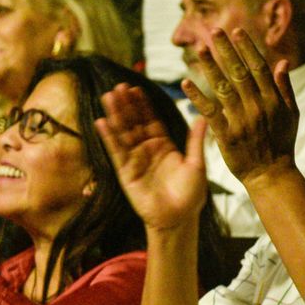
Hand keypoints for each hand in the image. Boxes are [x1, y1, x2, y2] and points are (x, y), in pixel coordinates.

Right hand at [97, 83, 208, 231]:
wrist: (179, 218)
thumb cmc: (190, 194)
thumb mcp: (197, 164)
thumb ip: (195, 141)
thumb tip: (203, 118)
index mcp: (164, 146)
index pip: (151, 120)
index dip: (143, 105)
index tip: (136, 89)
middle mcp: (147, 150)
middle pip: (133, 123)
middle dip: (126, 105)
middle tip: (118, 87)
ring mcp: (135, 160)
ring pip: (123, 133)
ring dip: (115, 115)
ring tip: (108, 97)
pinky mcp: (125, 172)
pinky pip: (116, 151)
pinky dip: (108, 137)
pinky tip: (102, 122)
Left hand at [183, 27, 299, 185]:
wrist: (271, 174)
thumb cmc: (281, 143)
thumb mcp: (292, 114)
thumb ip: (285, 87)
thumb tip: (282, 62)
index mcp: (274, 99)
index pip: (258, 67)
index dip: (247, 48)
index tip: (236, 31)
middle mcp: (258, 106)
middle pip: (240, 72)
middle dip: (226, 50)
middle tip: (214, 31)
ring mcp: (241, 120)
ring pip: (223, 87)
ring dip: (210, 67)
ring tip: (198, 49)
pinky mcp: (226, 134)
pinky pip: (209, 111)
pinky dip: (197, 96)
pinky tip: (185, 83)